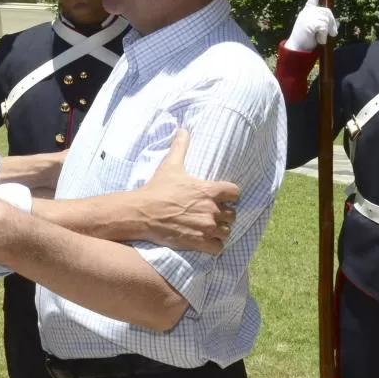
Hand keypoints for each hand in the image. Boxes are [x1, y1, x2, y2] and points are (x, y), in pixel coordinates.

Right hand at [131, 129, 239, 253]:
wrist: (143, 213)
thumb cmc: (157, 189)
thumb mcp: (170, 165)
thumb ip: (180, 147)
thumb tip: (183, 129)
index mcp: (209, 190)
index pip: (235, 193)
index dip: (230, 195)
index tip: (222, 197)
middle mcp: (212, 209)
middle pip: (232, 214)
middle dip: (224, 214)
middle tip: (211, 214)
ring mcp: (206, 227)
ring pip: (226, 231)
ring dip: (219, 230)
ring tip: (208, 228)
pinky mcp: (199, 243)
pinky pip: (218, 247)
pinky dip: (214, 245)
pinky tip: (205, 241)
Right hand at [285, 0, 337, 51]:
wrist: (296, 49)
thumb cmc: (306, 39)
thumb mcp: (315, 28)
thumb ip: (323, 22)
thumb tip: (334, 27)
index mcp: (307, 11)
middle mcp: (307, 11)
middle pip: (327, 12)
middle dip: (332, 23)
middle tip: (333, 34)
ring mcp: (307, 16)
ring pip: (327, 20)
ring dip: (328, 31)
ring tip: (320, 38)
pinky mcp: (310, 23)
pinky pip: (324, 27)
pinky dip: (324, 35)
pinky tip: (319, 40)